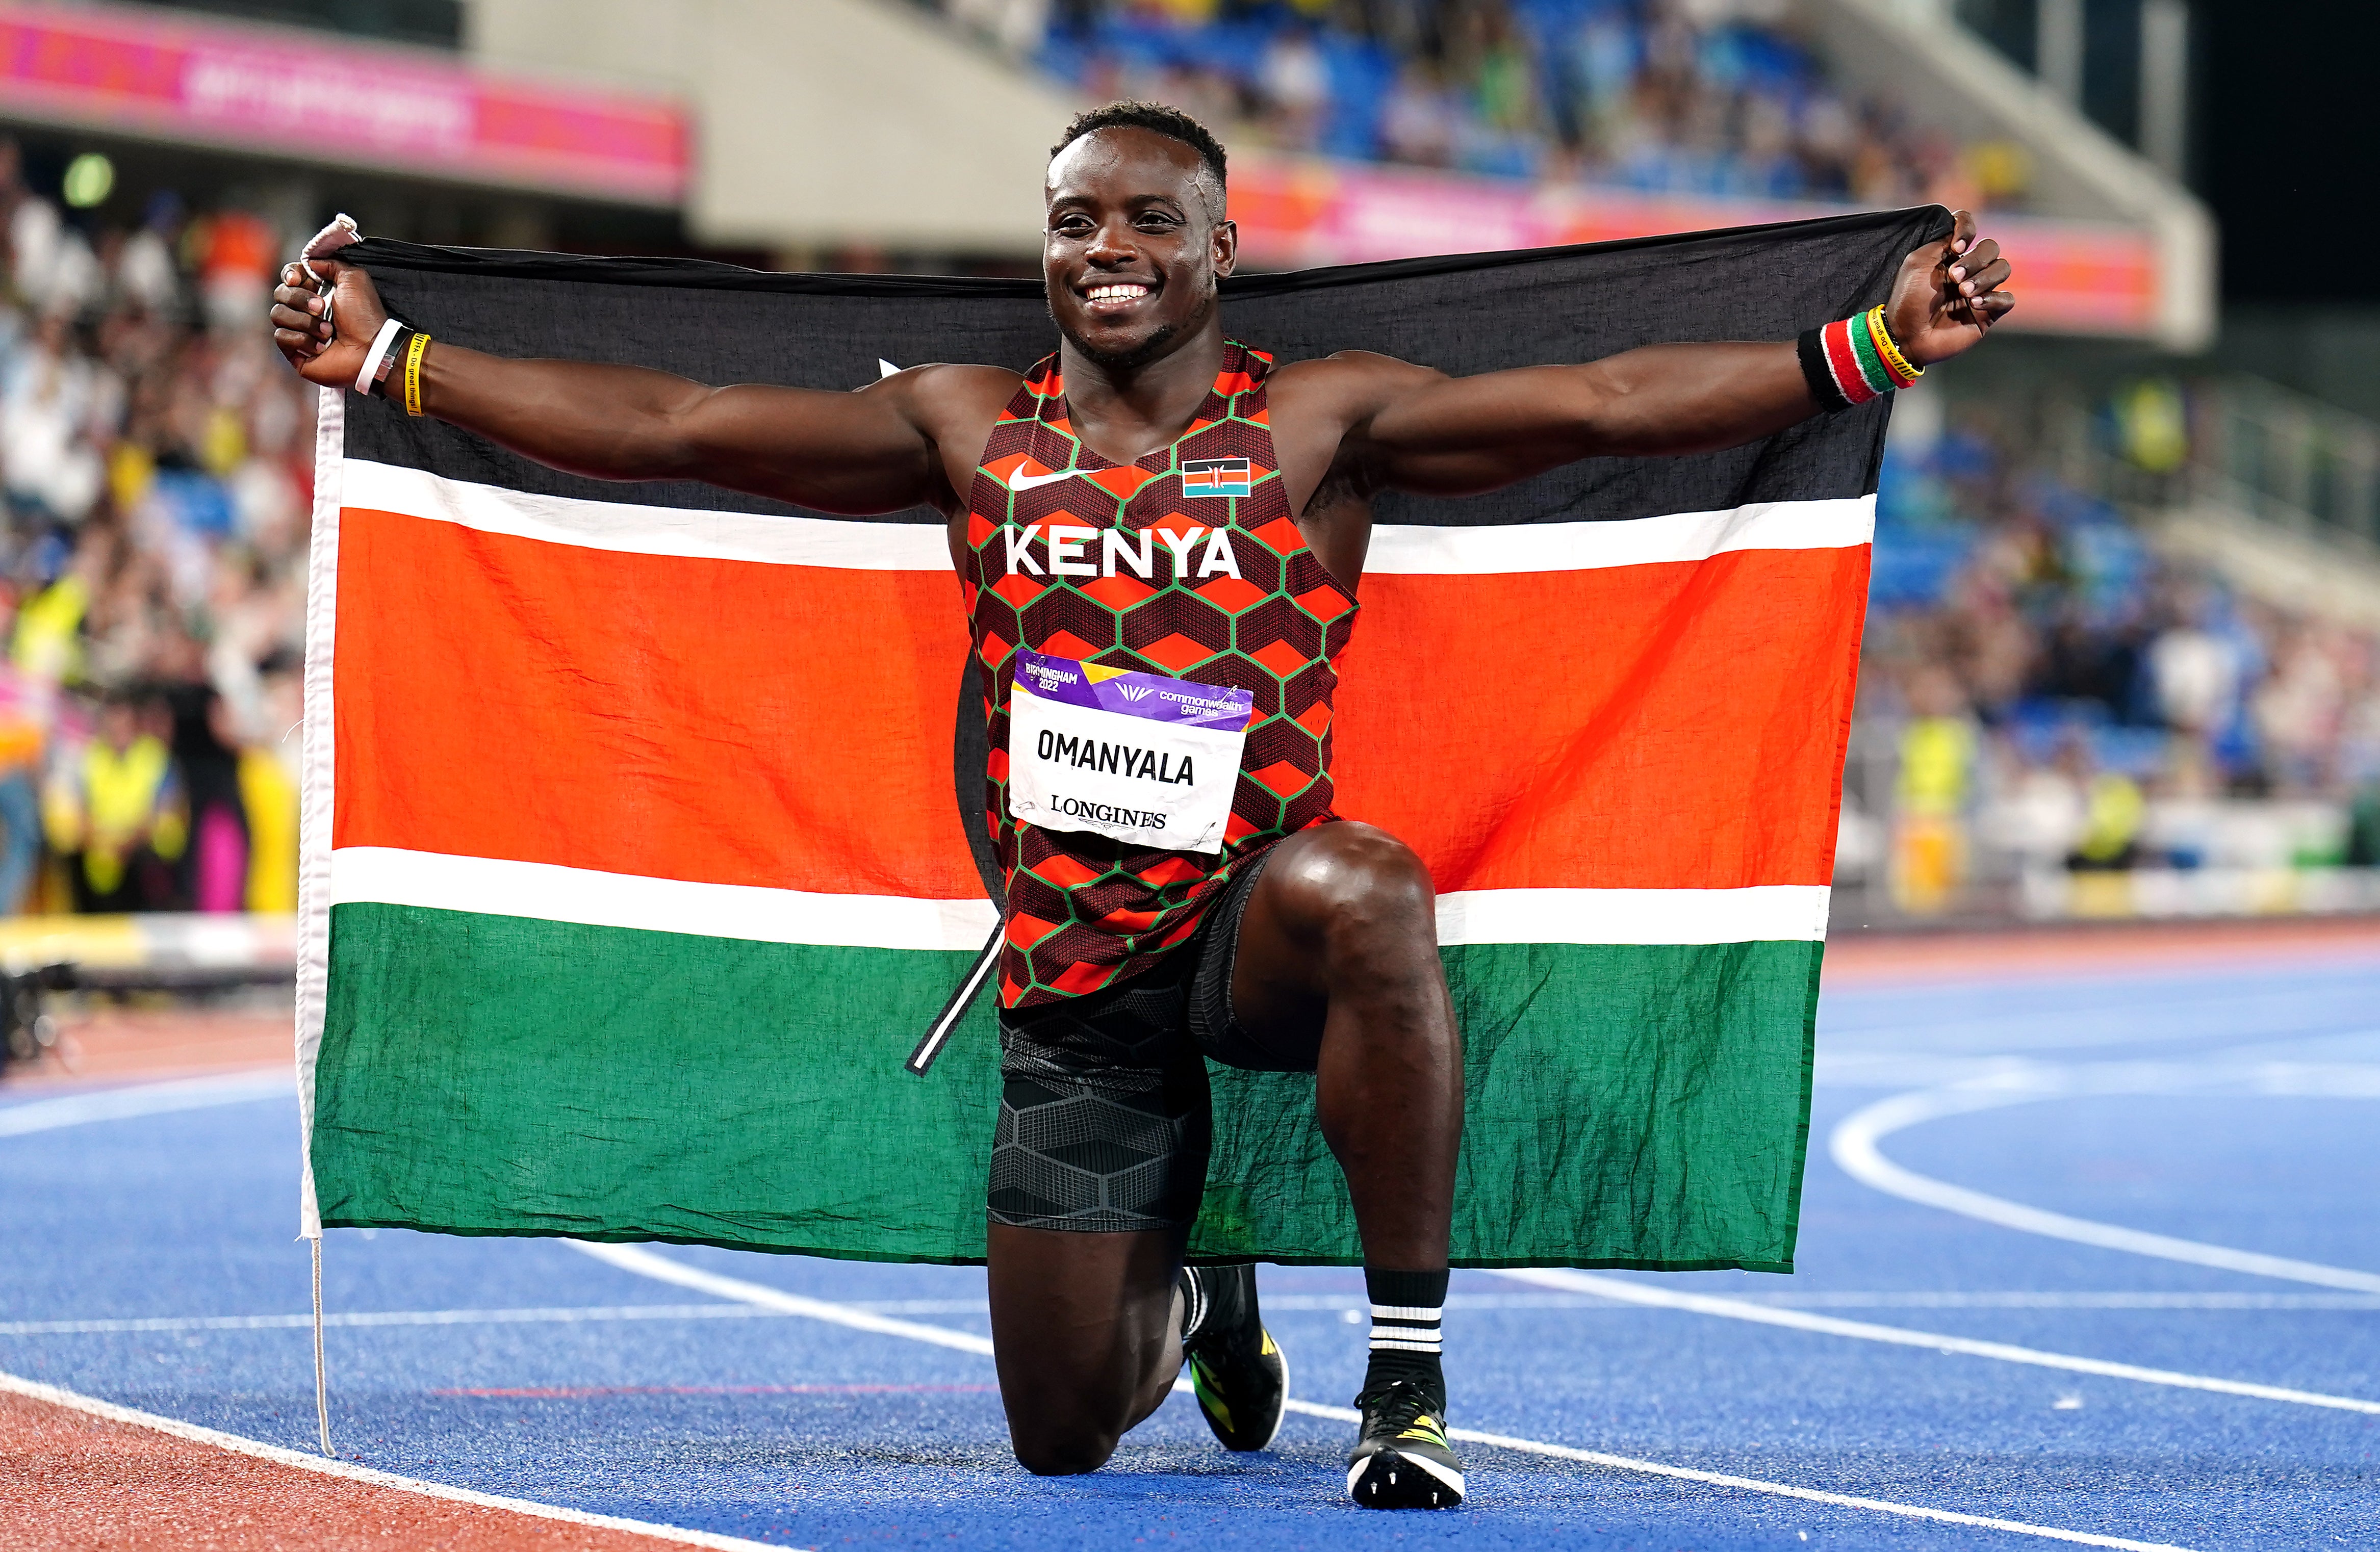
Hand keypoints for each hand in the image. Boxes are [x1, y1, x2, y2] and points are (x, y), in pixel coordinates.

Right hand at [269, 258, 388, 389]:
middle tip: (322, 308)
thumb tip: (309, 262)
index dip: (289, 275)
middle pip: (280, 294)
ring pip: (278, 314)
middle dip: (300, 299)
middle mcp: (305, 310)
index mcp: (317, 292)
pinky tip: (321, 347)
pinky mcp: (295, 351)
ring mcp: (298, 331)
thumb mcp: (353, 278)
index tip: (296, 279)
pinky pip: (281, 336)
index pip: (289, 277)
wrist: (369, 348)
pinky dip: (302, 340)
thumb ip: (331, 264)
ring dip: (305, 322)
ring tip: (328, 332)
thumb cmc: (364, 315)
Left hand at [1883, 209, 2013, 367]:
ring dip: (1984, 278)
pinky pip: (2007, 299)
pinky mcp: (1987, 313)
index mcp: (1950, 255)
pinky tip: (1975, 303)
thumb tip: (1960, 228)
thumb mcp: (1918, 262)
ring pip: (2003, 269)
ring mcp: (1979, 290)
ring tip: (1963, 292)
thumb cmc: (1908, 299)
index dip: (1968, 230)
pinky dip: (1994, 298)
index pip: (1969, 227)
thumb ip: (1941, 240)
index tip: (1956, 246)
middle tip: (1954, 278)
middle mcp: (1967, 269)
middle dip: (1975, 260)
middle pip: (1991, 248)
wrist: (1907, 336)